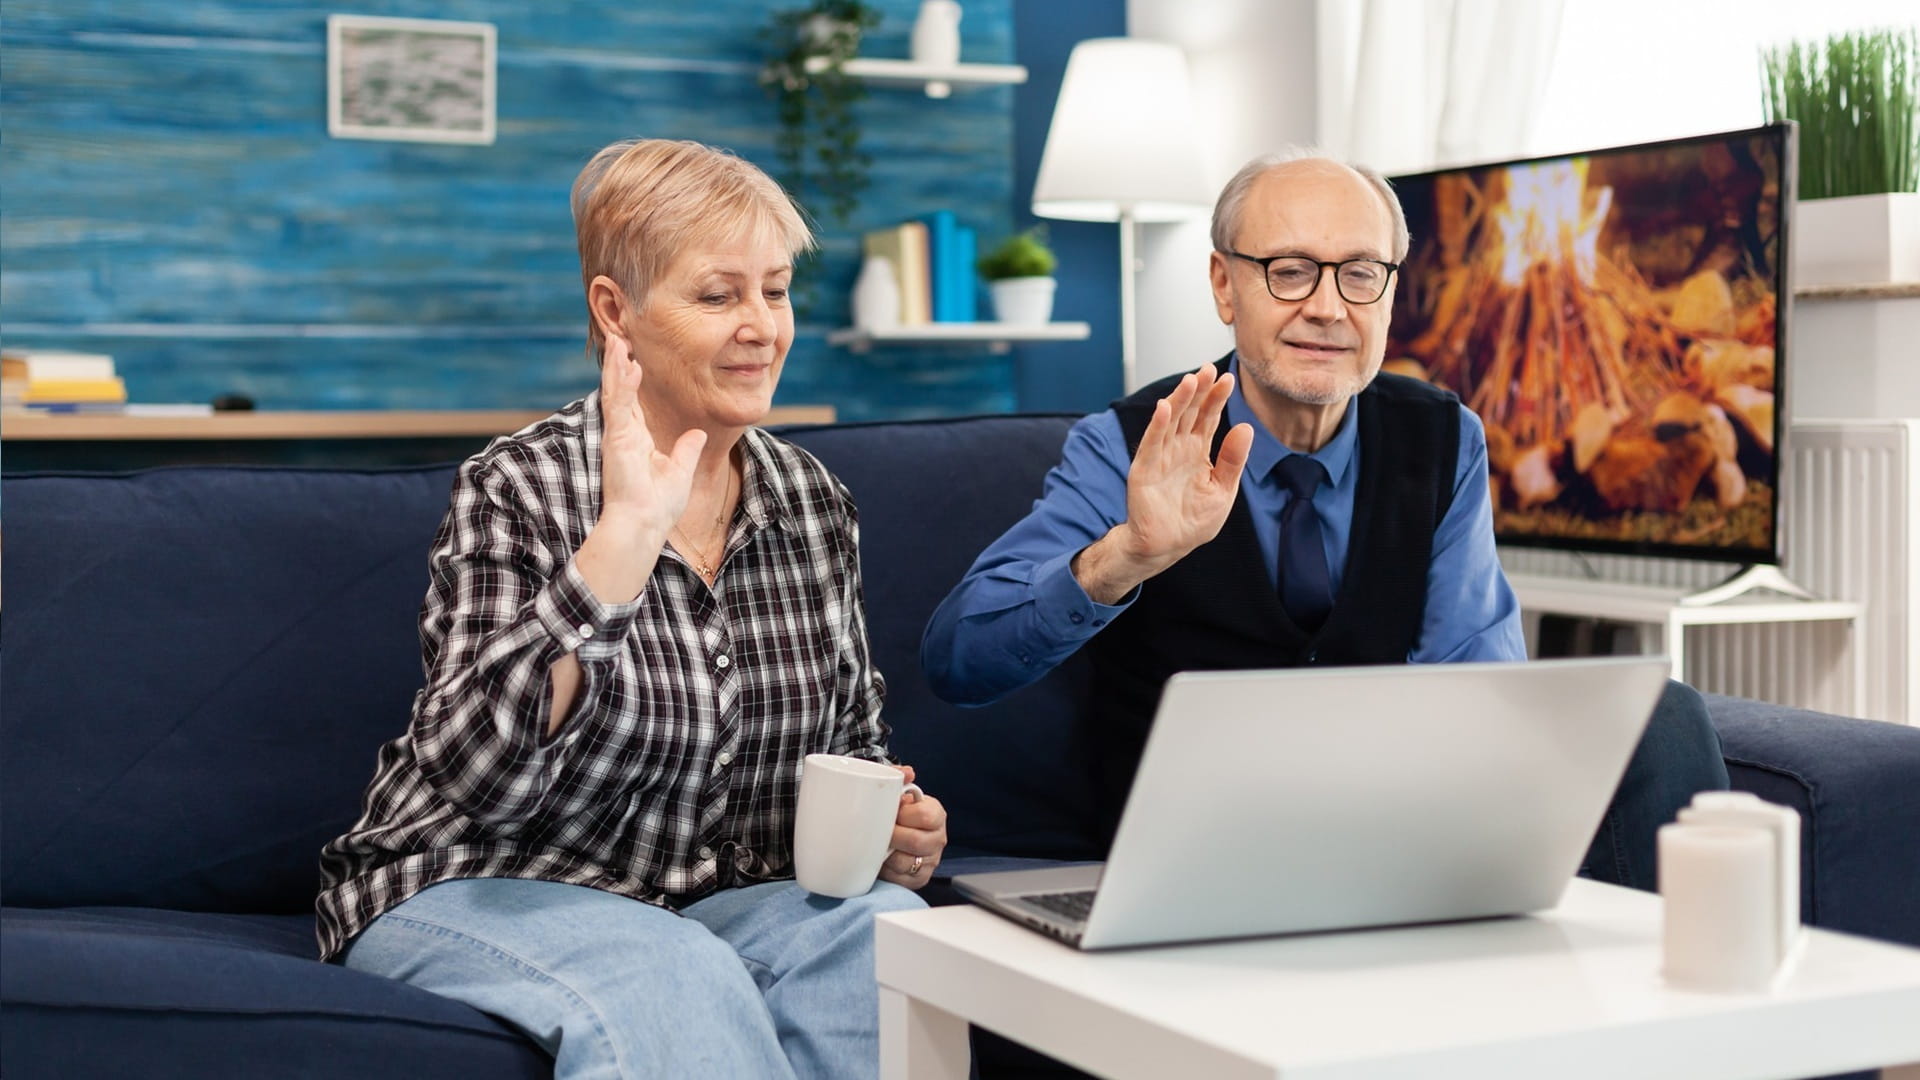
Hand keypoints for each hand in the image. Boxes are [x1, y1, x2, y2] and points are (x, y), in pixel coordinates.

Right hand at [598, 333, 706, 538]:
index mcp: (636, 439)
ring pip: (615, 391)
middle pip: (620, 389)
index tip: (635, 354)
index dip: (632, 377)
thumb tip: (697, 433)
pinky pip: (619, 404)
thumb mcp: (680, 470)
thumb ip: (687, 450)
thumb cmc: (657, 506)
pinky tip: (626, 363)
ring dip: (615, 365)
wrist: (644, 524)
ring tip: (617, 339)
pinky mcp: (617, 439)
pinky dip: (622, 383)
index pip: (633, 400)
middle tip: (619, 336)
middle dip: (619, 363)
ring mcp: (618, 435)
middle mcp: (624, 433)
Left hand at [878, 764, 946, 889]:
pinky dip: (886, 871)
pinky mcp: (919, 879)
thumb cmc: (898, 812)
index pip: (924, 816)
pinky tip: (880, 860)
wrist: (899, 832)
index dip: (903, 816)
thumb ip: (899, 779)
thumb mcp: (900, 794)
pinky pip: (900, 879)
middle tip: (877, 831)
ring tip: (877, 845)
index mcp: (936, 814)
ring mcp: (930, 861)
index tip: (890, 813)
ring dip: (886, 855)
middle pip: (915, 841)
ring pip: (905, 863)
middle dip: (892, 836)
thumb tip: (905, 773)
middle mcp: (938, 839)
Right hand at [1074, 367, 1252, 602]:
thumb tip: (1246, 427)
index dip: (1217, 398)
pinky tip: (1165, 408)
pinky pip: (1151, 444)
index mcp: (1198, 451)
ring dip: (1179, 400)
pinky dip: (1157, 426)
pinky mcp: (1145, 470)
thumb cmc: (1193, 521)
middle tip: (1208, 369)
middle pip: (1189, 412)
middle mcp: (1178, 448)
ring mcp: (1160, 457)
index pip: (1208, 417)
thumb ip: (1233, 460)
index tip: (1228, 379)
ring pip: (1170, 422)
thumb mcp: (1223, 490)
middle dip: (1199, 391)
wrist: (1168, 547)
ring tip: (1191, 381)